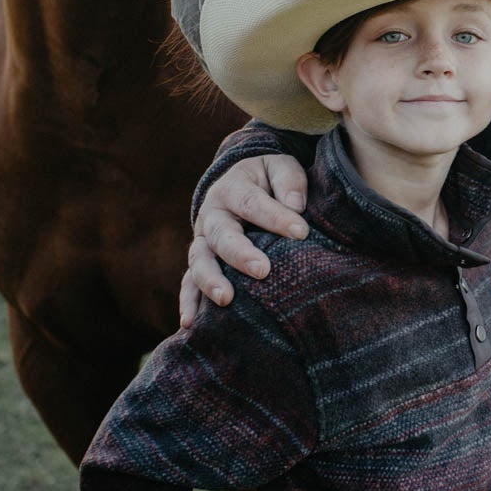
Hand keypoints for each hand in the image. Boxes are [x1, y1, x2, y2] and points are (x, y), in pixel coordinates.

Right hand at [179, 154, 309, 326]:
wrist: (240, 184)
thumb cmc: (267, 179)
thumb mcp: (280, 166)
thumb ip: (289, 181)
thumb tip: (296, 206)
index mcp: (232, 188)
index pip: (253, 202)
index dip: (276, 217)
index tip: (301, 232)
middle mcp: (212, 216)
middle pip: (222, 235)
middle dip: (240, 254)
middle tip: (263, 271)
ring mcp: (203, 241)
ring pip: (200, 261)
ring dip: (210, 281)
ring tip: (226, 299)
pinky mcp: (200, 263)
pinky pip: (188, 283)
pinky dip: (188, 302)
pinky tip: (189, 323)